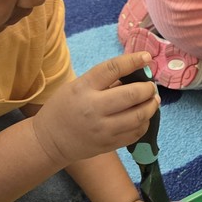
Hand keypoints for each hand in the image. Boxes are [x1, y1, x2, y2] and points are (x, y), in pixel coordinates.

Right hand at [32, 52, 159, 167]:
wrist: (49, 141)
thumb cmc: (64, 108)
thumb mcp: (76, 87)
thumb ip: (103, 82)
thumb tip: (135, 74)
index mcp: (83, 88)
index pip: (113, 69)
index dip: (133, 61)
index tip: (146, 57)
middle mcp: (93, 108)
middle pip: (132, 94)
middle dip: (148, 89)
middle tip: (151, 87)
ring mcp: (102, 129)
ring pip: (139, 116)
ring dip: (151, 106)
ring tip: (152, 101)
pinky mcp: (109, 144)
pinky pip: (135, 133)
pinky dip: (144, 123)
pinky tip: (143, 117)